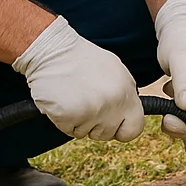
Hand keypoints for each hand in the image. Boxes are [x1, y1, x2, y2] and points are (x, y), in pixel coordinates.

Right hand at [12, 16, 144, 140]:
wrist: (51, 51)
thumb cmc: (80, 59)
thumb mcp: (114, 70)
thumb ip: (124, 94)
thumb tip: (128, 113)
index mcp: (126, 91)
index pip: (135, 128)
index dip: (122, 129)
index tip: (114, 124)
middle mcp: (112, 103)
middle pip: (108, 133)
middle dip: (96, 124)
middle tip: (85, 100)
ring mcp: (91, 112)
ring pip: (87, 133)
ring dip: (79, 121)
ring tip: (73, 96)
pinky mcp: (69, 117)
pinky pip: (69, 130)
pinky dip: (64, 120)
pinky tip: (63, 100)